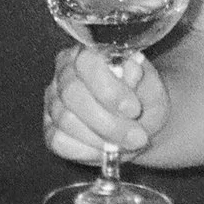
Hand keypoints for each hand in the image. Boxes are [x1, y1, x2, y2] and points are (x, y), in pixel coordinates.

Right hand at [44, 45, 168, 162]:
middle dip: (109, 122)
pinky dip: (87, 150)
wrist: (140, 125)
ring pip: (66, 120)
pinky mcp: (50, 130)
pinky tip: (106, 150)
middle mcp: (64, 73)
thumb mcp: (152, 88)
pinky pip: (60, 142)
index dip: (110, 89)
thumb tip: (131, 68)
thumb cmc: (143, 100)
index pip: (87, 63)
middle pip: (73, 94)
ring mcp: (53, 102)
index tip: (134, 110)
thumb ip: (143, 78)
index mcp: (88, 52)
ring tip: (128, 143)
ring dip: (102, 138)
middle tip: (137, 136)